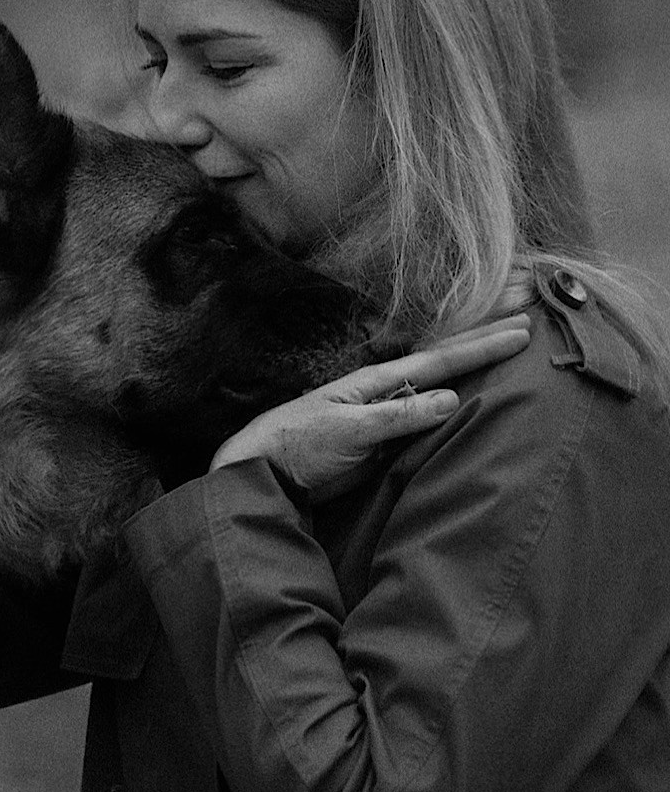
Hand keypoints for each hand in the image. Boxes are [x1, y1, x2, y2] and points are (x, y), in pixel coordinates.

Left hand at [209, 314, 531, 501]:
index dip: (482, 346)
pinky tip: (469, 395)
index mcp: (378, 382)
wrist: (263, 471)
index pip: (440, 360)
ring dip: (472, 363)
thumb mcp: (349, 430)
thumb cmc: (299, 445)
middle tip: (527, 319)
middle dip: (485, 339)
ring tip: (507, 343)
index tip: (521, 332)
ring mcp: (385, 413)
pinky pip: (426, 414)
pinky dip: (452, 398)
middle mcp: (386, 391)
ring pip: (439, 383)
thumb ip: (398, 415)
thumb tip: (451, 398)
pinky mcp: (382, 440)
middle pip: (445, 361)